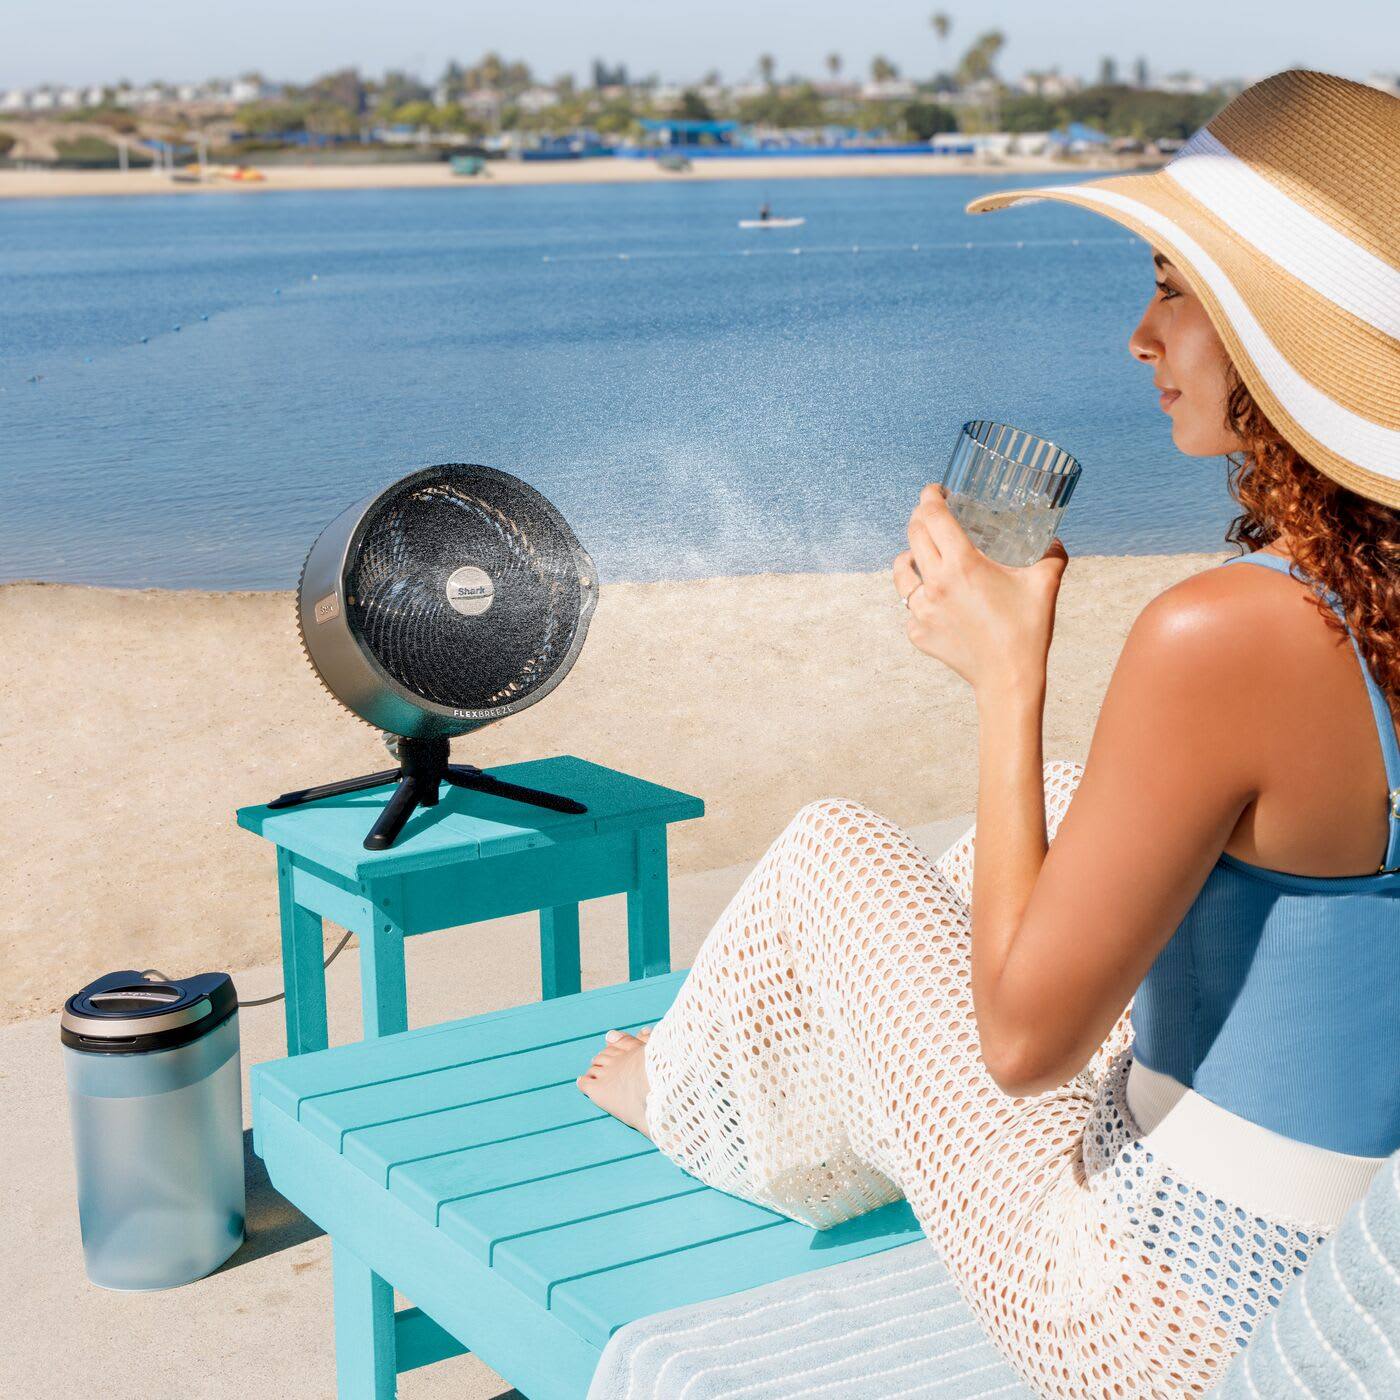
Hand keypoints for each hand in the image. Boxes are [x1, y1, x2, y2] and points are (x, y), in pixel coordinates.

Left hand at [893, 484, 1068, 699]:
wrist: (1008, 679)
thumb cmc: (1027, 631)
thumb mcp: (1045, 584)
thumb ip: (1052, 555)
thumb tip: (1054, 539)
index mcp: (962, 564)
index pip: (933, 516)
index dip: (929, 497)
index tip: (935, 491)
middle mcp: (935, 584)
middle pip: (912, 535)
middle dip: (919, 518)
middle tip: (932, 515)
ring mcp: (921, 610)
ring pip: (900, 571)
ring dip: (910, 556)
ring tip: (924, 556)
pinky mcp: (917, 633)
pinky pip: (910, 607)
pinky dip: (919, 598)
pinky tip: (936, 599)